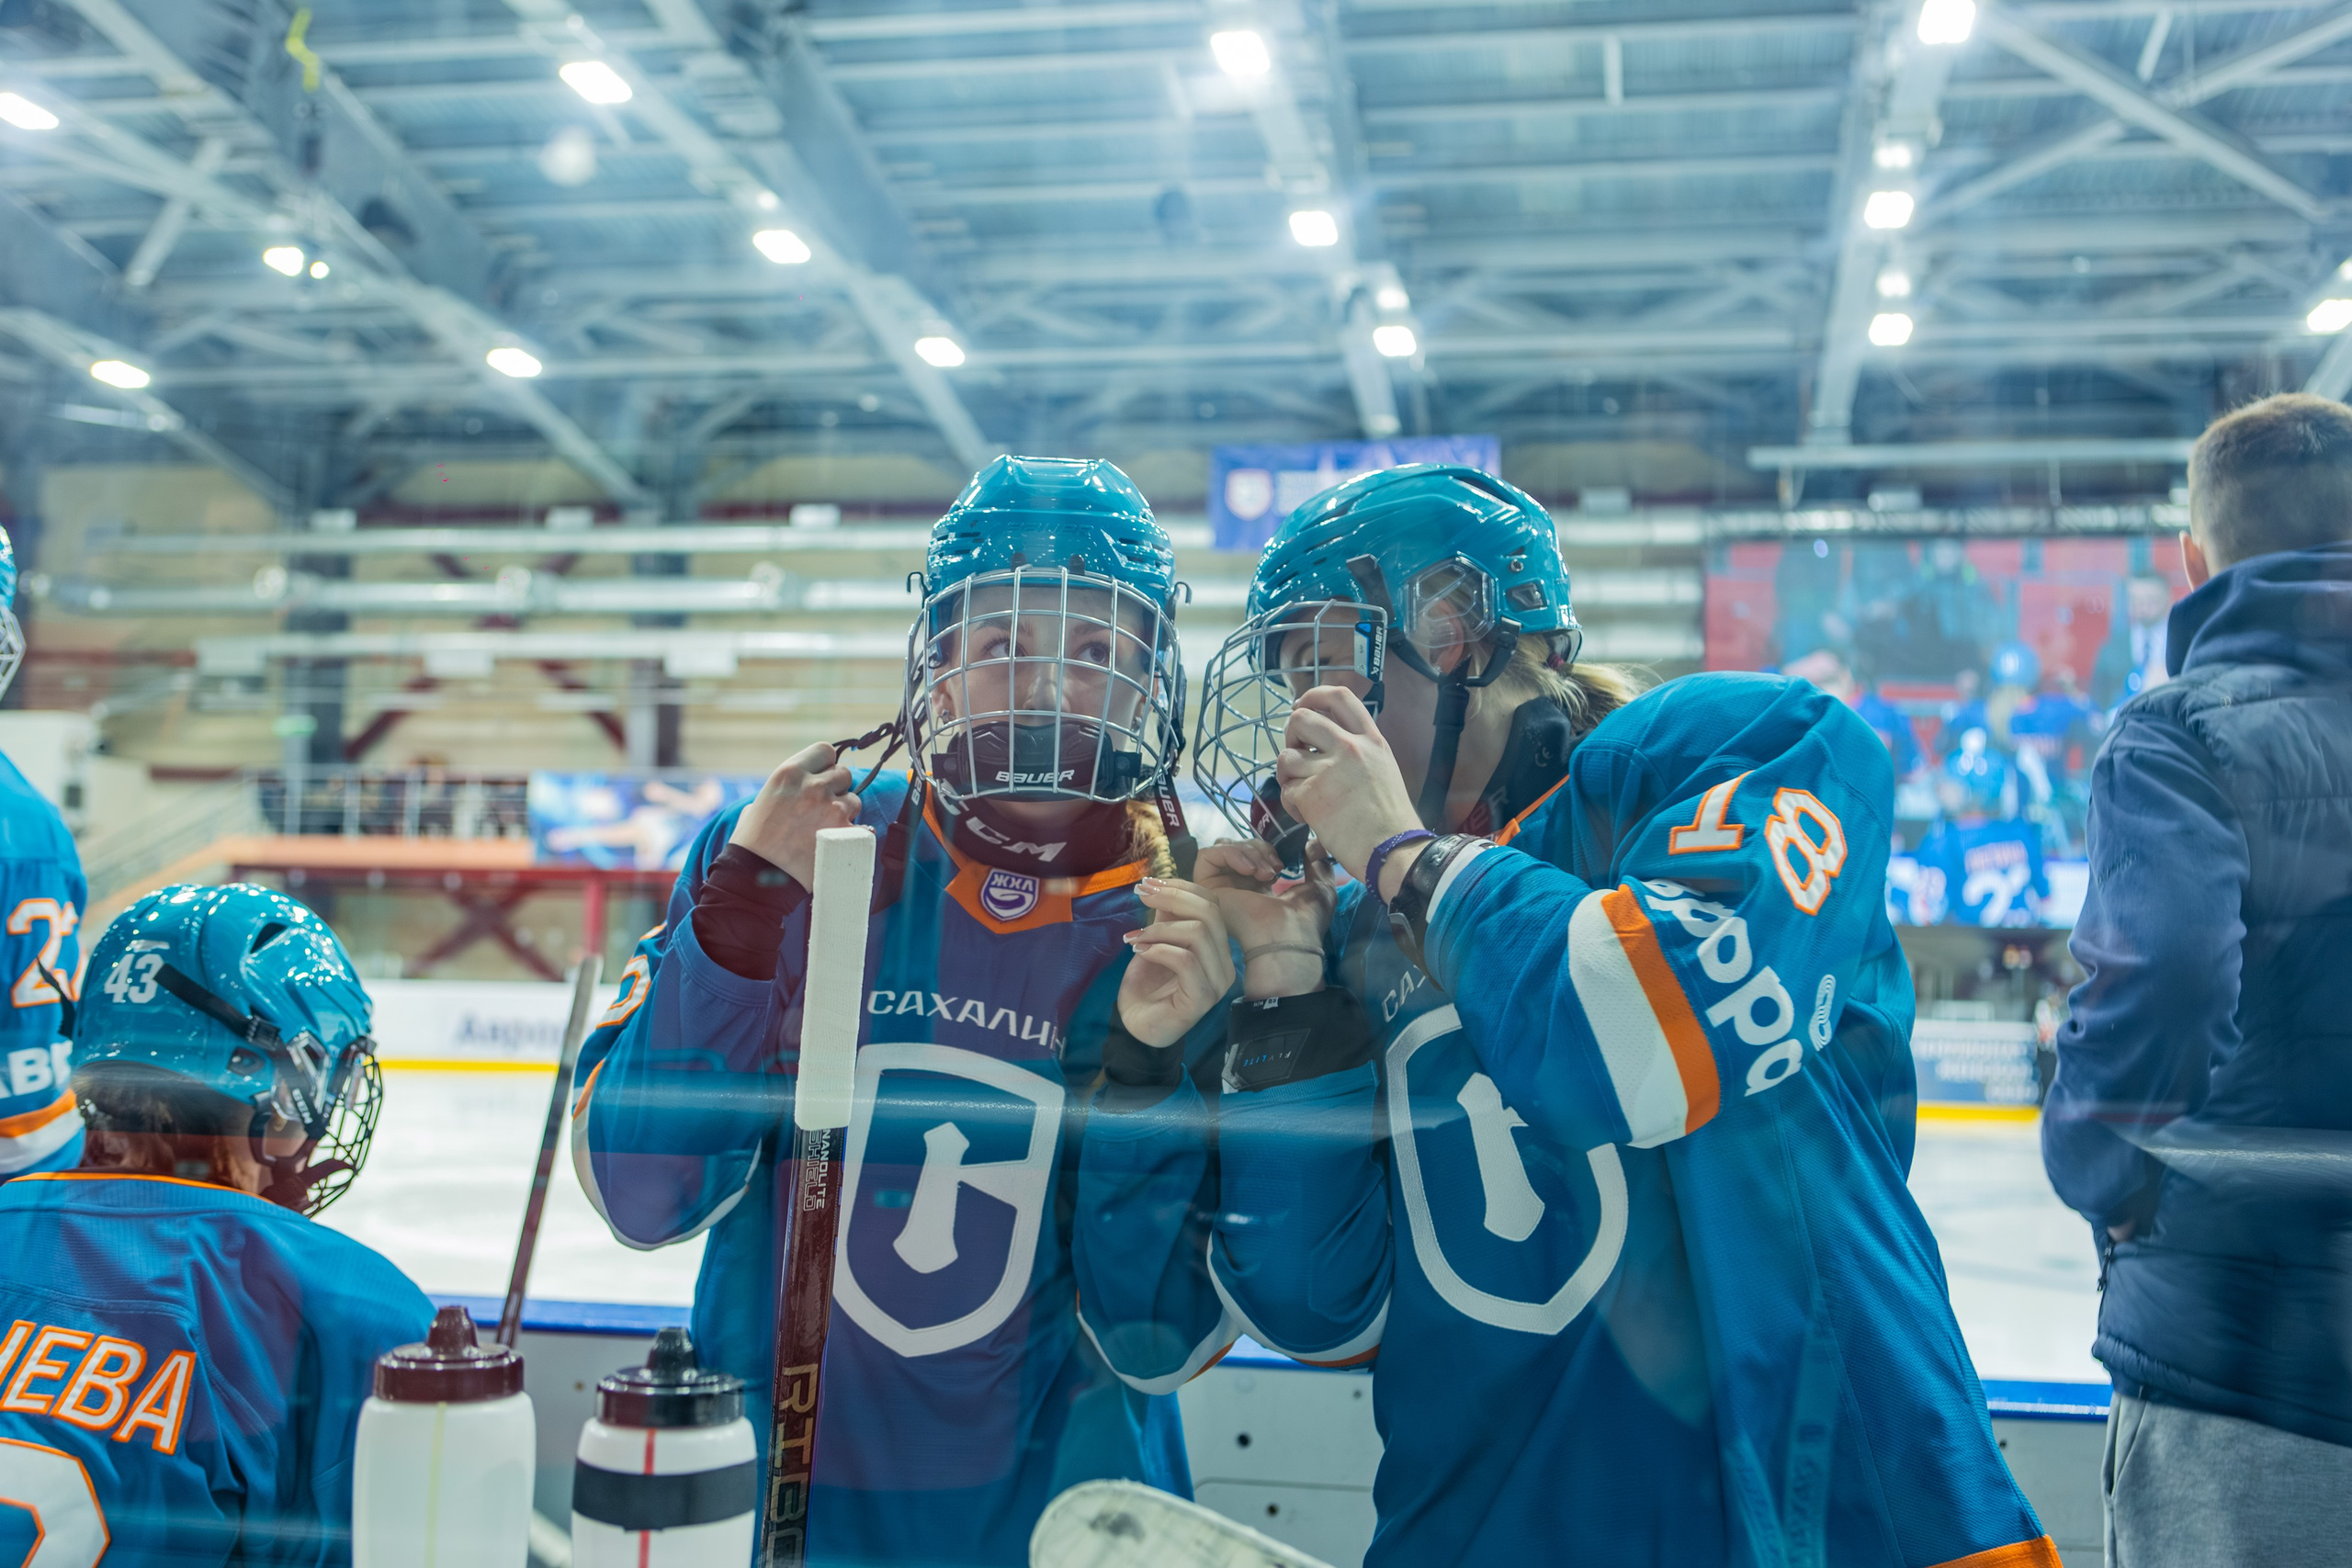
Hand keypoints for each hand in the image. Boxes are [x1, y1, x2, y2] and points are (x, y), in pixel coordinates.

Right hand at [729, 742, 860, 887]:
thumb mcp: (758, 803)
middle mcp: (814, 786)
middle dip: (837, 789)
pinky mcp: (846, 833)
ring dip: (845, 813)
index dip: (826, 764)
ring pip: (855, 800)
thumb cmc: (752, 843)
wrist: (756, 877)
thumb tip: (794, 793)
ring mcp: (832, 809)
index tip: (822, 777)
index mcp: (790, 773)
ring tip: (826, 830)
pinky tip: (841, 844)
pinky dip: (855, 836)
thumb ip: (783, 791)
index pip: (825, 750)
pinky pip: (863, 827)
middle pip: (844, 773)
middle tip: (823, 808)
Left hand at [1118, 879, 1237, 1047]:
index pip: (1213, 904)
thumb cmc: (1147, 986)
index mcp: (1218, 947)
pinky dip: (1158, 950)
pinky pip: (1186, 960)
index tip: (1149, 883)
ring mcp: (1217, 983)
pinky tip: (1139, 952)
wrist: (1136, 1027)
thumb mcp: (1156, 941)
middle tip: (1140, 896)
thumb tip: (1161, 885)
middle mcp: (1225, 964)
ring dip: (1160, 929)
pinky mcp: (1202, 999)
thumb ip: (1165, 916)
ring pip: (1199, 934)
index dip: (1182, 887)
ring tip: (1134, 937)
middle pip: (1210, 913)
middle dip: (1172, 898)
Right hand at [1196, 838, 1335, 997]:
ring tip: (1265, 873)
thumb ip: (1317, 863)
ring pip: (1223, 848)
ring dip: (1248, 852)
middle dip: (1259, 848)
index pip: (1251, 853)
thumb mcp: (1319, 885)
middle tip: (1275, 869)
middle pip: (1237, 847)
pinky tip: (1249, 871)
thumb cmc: (1305, 920)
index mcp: (1257, 889)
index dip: (1266, 849)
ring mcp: (1219, 889)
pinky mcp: (1206, 890)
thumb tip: (1314, 844)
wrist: (1289, 938)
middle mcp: (1235, 888)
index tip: (1282, 865)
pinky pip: (1207, 856)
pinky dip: (1230, 854)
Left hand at [1275, 686, 1422, 880]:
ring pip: (1285, 756)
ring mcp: (1328, 770)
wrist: (1393, 851)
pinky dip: (1292, 804)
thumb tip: (1325, 748)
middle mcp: (1350, 748)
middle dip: (1291, 734)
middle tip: (1298, 754)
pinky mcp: (1310, 795)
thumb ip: (1359, 753)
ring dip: (1287, 774)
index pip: (1339, 696)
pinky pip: (1286, 790)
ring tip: (1303, 792)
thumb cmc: (1391, 820)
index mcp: (1371, 740)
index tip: (1301, 707)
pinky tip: (1308, 816)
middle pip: (1301, 718)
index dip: (1313, 695)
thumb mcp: (1384, 770)